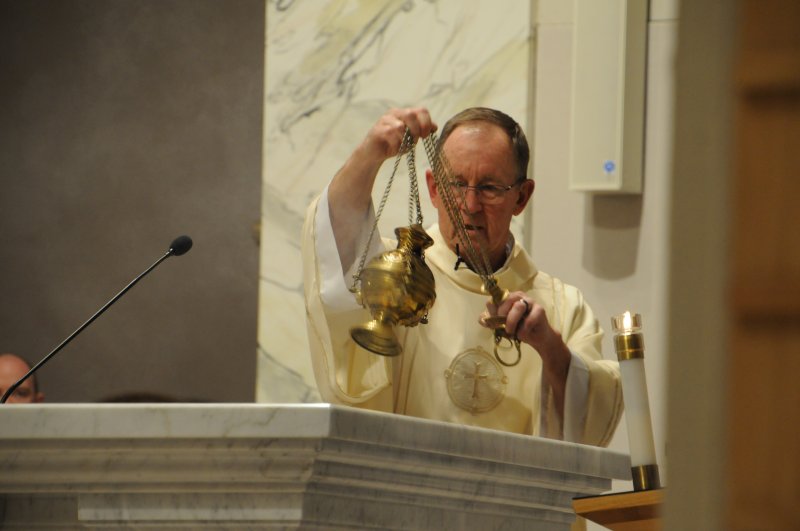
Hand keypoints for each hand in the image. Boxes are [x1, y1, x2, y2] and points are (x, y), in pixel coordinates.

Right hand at [359, 107, 437, 162]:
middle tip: (416, 141)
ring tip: (403, 146)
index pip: (422, 110)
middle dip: (417, 130)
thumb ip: (422, 131)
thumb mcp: (412, 138)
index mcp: (405, 113)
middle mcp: (394, 113)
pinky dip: (396, 144)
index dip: (427, 123)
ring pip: (400, 126)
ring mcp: (384, 120)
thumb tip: (435, 126)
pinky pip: (391, 134)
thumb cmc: (395, 145)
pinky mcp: (377, 130)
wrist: (374, 154)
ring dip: (405, 139)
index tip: (425, 136)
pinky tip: (395, 149)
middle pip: (411, 114)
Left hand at [481, 291, 571, 418]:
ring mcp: (531, 302)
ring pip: (518, 306)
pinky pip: (530, 318)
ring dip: (512, 321)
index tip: (493, 322)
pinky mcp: (540, 310)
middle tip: (502, 326)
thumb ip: (492, 322)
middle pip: (508, 298)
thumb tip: (481, 319)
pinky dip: (524, 329)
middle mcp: (520, 296)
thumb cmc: (519, 329)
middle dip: (502, 314)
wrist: (537, 339)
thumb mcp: (502, 326)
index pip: (497, 297)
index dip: (493, 309)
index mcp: (509, 298)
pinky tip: (522, 335)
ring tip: (511, 332)